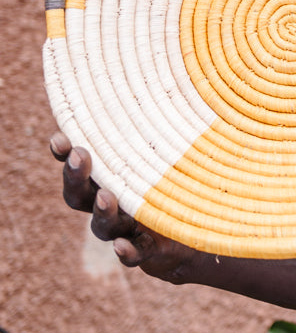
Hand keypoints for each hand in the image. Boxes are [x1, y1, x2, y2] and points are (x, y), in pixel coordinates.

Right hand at [50, 132, 196, 281]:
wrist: (198, 230)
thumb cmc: (179, 178)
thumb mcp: (173, 148)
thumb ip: (163, 124)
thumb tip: (165, 77)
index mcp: (111, 176)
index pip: (78, 163)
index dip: (65, 153)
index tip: (60, 137)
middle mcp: (111, 202)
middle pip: (80, 194)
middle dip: (77, 175)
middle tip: (80, 156)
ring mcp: (127, 228)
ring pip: (103, 224)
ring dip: (103, 210)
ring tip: (106, 198)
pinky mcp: (148, 250)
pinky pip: (134, 254)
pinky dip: (127, 252)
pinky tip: (123, 247)